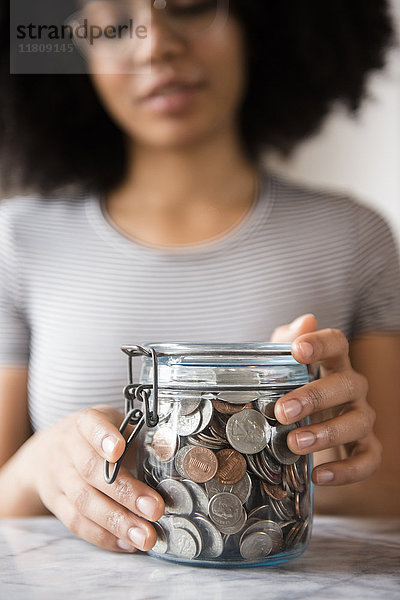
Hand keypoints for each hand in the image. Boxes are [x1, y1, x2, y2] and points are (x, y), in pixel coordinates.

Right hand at [30, 405, 163, 551]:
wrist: (47, 451)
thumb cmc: (94, 437)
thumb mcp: (112, 423)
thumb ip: (135, 436)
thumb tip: (169, 455)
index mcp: (84, 423)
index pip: (91, 425)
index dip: (104, 437)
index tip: (119, 449)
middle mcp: (67, 449)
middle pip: (91, 471)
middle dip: (126, 492)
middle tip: (155, 509)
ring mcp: (59, 477)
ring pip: (84, 502)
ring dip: (118, 522)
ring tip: (145, 536)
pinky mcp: (55, 503)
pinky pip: (76, 523)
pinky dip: (103, 536)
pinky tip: (126, 543)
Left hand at [270, 314, 381, 485]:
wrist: (303, 423)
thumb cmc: (291, 386)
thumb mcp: (281, 363)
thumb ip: (286, 341)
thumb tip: (306, 320)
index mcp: (333, 362)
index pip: (337, 344)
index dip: (320, 344)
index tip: (297, 350)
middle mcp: (352, 387)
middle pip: (346, 385)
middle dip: (314, 397)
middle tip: (283, 410)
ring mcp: (361, 417)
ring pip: (357, 422)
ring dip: (327, 433)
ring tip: (295, 443)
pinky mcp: (365, 447)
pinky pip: (367, 459)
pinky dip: (347, 470)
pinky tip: (319, 476)